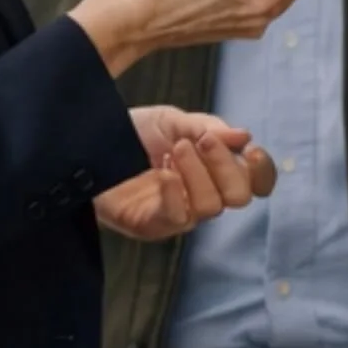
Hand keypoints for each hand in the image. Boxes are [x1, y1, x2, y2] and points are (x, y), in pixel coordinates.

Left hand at [95, 106, 276, 240]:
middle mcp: (203, 196)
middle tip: (200, 141)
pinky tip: (162, 175)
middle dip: (224, 165)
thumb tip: (243, 135)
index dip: (262, 171)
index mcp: (214, 171)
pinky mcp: (152, 225)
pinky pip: (177, 218)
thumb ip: (207, 127)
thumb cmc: (131, 135)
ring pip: (211, 207)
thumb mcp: (171, 122)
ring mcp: (179, 213)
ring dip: (197, 173)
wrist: (85, 145)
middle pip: (240, 196)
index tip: (250, 150)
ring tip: (173, 150)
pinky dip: (176, 194)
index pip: (256, 182)